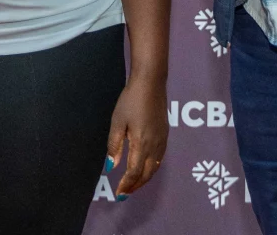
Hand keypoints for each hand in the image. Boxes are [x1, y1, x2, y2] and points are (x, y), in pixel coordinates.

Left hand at [104, 75, 167, 198]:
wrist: (151, 84)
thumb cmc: (130, 101)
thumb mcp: (117, 122)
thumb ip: (115, 145)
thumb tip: (111, 166)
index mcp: (141, 144)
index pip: (134, 172)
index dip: (126, 185)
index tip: (118, 193)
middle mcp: (154, 146)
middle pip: (146, 174)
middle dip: (135, 186)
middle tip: (124, 192)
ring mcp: (162, 141)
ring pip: (155, 168)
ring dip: (144, 179)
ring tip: (133, 184)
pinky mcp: (165, 136)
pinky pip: (159, 159)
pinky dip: (151, 169)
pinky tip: (144, 168)